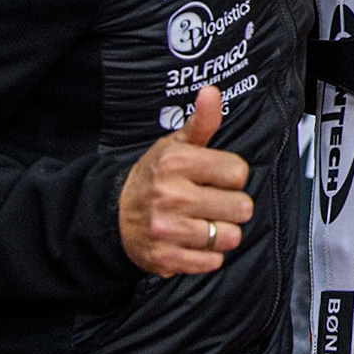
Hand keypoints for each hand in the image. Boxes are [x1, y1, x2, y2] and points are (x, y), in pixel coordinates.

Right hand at [117, 86, 252, 275]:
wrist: (112, 216)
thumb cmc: (154, 176)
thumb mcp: (174, 145)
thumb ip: (201, 122)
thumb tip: (212, 92)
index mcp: (176, 163)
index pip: (238, 172)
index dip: (231, 177)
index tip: (214, 178)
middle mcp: (170, 195)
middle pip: (241, 207)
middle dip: (231, 206)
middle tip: (210, 202)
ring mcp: (166, 229)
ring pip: (230, 237)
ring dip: (221, 232)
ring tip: (202, 222)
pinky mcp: (165, 258)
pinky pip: (213, 262)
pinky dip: (208, 255)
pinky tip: (191, 241)